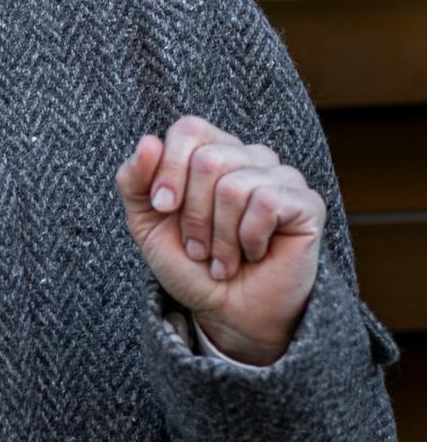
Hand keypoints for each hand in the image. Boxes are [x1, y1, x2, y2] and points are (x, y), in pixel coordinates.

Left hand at [114, 115, 325, 365]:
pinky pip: (265, 204)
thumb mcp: (148, 224)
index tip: (163, 209)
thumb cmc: (191, 264)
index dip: (169, 169)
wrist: (226, 312)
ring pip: (234, 186)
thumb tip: (147, 141)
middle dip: (193, 216)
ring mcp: (282, 177)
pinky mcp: (306, 203)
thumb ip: (134, 182)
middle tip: (199, 248)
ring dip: (219, 237)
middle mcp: (250, 156)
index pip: (189, 129)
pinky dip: (248, 239)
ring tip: (223, 259)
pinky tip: (254, 253)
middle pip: (208, 159)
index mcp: (212, 152)